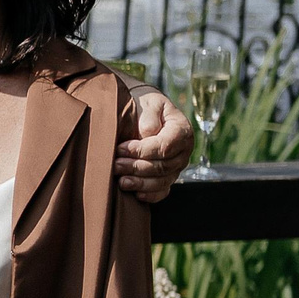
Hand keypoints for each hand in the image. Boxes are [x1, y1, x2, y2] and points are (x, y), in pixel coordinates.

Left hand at [118, 87, 193, 202]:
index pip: (165, 146)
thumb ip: (149, 115)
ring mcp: (177, 166)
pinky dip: (150, 195)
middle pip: (163, 166)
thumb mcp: (148, 102)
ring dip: (140, 183)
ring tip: (121, 181)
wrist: (144, 112)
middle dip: (137, 167)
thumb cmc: (145, 106)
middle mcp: (183, 151)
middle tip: (115, 165)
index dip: (142, 150)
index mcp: (181, 130)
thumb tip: (147, 133)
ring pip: (162, 181)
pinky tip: (135, 194)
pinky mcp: (168, 177)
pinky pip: (163, 191)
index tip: (121, 148)